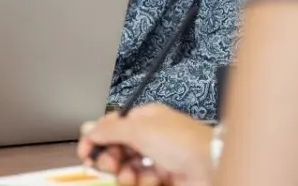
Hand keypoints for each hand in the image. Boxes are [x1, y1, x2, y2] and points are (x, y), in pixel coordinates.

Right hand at [77, 104, 214, 185]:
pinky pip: (140, 182)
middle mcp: (150, 138)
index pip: (111, 126)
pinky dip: (142, 183)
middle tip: (111, 164)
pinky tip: (151, 180)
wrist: (212, 167)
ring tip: (132, 176)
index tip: (85, 153)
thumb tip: (87, 128)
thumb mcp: (139, 129)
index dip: (96, 139)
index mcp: (144, 118)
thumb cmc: (183, 142)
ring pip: (126, 169)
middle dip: (110, 159)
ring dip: (125, 174)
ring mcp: (157, 160)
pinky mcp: (163, 179)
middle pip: (116, 149)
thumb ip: (109, 129)